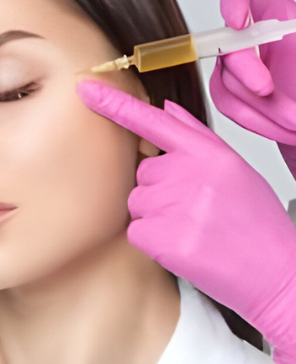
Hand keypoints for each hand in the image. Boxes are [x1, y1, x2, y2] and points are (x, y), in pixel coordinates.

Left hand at [76, 79, 295, 363]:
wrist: (276, 273)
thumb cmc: (257, 223)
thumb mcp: (235, 170)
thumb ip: (197, 136)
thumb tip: (166, 109)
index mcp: (209, 153)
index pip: (153, 122)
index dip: (115, 105)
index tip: (87, 89)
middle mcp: (191, 173)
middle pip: (142, 172)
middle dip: (160, 190)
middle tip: (195, 211)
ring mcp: (176, 205)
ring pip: (137, 202)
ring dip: (156, 217)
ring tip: (193, 229)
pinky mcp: (164, 239)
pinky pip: (135, 231)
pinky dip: (153, 242)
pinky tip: (184, 247)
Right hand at [209, 0, 295, 177]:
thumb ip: (292, 43)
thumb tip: (264, 47)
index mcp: (271, 13)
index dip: (232, 4)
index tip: (238, 23)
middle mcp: (247, 37)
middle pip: (227, 46)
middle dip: (247, 71)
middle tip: (267, 89)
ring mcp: (234, 66)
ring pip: (226, 82)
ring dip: (259, 105)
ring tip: (291, 120)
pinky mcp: (229, 93)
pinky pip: (230, 106)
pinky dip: (255, 119)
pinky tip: (278, 124)